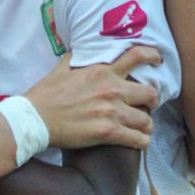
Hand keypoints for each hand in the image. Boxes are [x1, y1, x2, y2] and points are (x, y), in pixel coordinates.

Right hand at [23, 49, 162, 149]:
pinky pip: (137, 139)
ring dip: (147, 126)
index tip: (158, 61)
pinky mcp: (108, 132)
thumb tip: (76, 52)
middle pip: (150, 94)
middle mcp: (111, 89)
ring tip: (143, 129)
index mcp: (102, 71)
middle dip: (153, 101)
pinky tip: (140, 143)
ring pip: (146, 120)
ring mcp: (111, 111)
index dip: (153, 57)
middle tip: (148, 106)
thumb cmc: (45, 95)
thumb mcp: (60, 68)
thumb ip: (73, 59)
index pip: (136, 57)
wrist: (35, 119)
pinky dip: (142, 142)